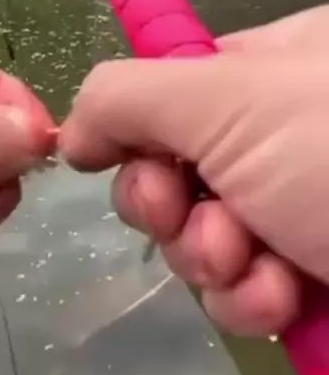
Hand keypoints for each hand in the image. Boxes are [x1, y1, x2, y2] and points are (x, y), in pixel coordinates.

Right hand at [60, 5, 328, 336]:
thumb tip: (70, 131)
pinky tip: (284, 298)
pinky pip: (243, 295)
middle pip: (174, 177)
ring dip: (213, 263)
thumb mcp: (229, 95)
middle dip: (172, 211)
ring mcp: (294, 212)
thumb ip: (129, 96)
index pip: (166, 96)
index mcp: (264, 73)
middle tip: (197, 217)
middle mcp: (276, 139)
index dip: (135, 135)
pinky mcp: (310, 280)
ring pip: (202, 245)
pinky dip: (251, 301)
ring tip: (254, 263)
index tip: (117, 161)